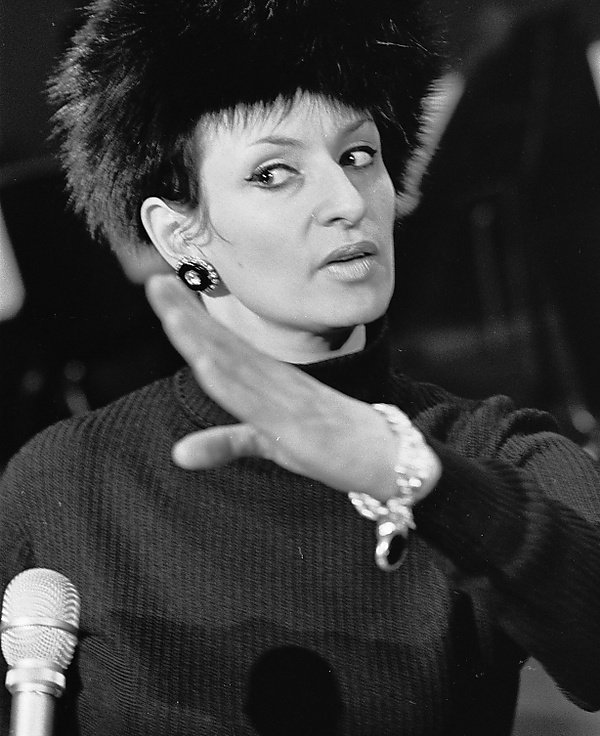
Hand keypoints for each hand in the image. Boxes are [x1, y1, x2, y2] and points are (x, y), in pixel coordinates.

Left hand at [145, 275, 440, 501]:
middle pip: (220, 342)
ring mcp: (282, 397)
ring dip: (199, 337)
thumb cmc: (328, 443)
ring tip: (170, 312)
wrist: (385, 454)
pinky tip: (204, 363)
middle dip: (185, 313)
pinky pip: (255, 401)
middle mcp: (270, 379)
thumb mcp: (268, 444)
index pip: (219, 341)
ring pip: (232, 362)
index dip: (188, 315)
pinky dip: (229, 381)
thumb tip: (179, 453)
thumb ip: (225, 443)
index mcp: (264, 378)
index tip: (159, 286)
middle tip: (153, 281)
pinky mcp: (293, 423)